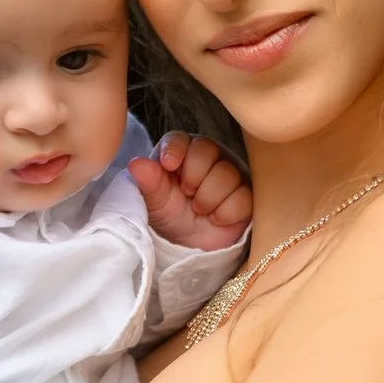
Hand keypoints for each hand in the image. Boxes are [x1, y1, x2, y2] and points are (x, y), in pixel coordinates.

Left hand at [131, 132, 250, 250]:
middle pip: (207, 150)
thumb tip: (136, 163)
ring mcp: (231, 174)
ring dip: (207, 199)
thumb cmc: (171, 215)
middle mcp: (209, 157)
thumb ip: (148, 181)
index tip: (168, 165)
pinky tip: (216, 217)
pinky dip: (224, 213)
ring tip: (199, 209)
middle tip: (187, 194)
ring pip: (226, 174)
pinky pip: (242, 197)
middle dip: (193, 178)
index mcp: (182, 152)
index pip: (181, 138)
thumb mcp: (155, 201)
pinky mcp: (247, 194)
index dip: (176, 150)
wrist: (191, 244)